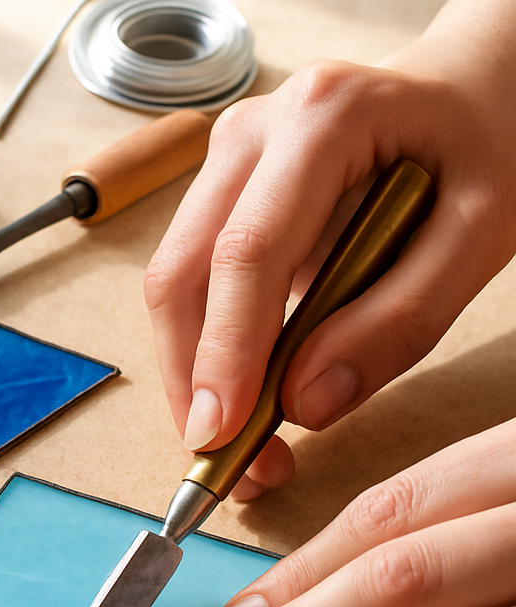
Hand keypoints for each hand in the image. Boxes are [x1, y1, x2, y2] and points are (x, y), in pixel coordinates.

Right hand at [144, 0, 515, 498]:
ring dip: (193, 374)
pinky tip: (242, 394)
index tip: (220, 434)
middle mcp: (253, 135)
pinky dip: (209, 351)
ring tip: (240, 442)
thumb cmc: (486, 147)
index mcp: (322, 121)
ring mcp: (227, 165)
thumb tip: (304, 405)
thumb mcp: (480, 234)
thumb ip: (399, 320)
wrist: (469, 93)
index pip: (247, 252)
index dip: (225, 352)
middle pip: (181, 274)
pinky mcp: (222, 198)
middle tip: (223, 459)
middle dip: (191, 378)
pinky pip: (194, 287)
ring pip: (174, 286)